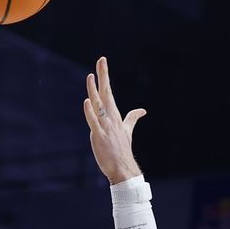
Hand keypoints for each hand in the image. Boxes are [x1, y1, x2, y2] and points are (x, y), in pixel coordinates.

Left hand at [83, 57, 144, 184]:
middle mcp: (111, 118)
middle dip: (103, 76)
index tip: (102, 62)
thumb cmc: (122, 150)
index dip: (105, 77)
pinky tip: (87, 101)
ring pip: (98, 105)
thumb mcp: (128, 131)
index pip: (109, 92)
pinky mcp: (99, 136)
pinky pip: (94, 122)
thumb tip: (142, 110)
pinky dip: (90, 112)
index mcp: (115, 116)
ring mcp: (105, 127)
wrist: (123, 168)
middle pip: (105, 93)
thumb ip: (132, 118)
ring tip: (90, 76)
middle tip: (101, 60)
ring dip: (94, 90)